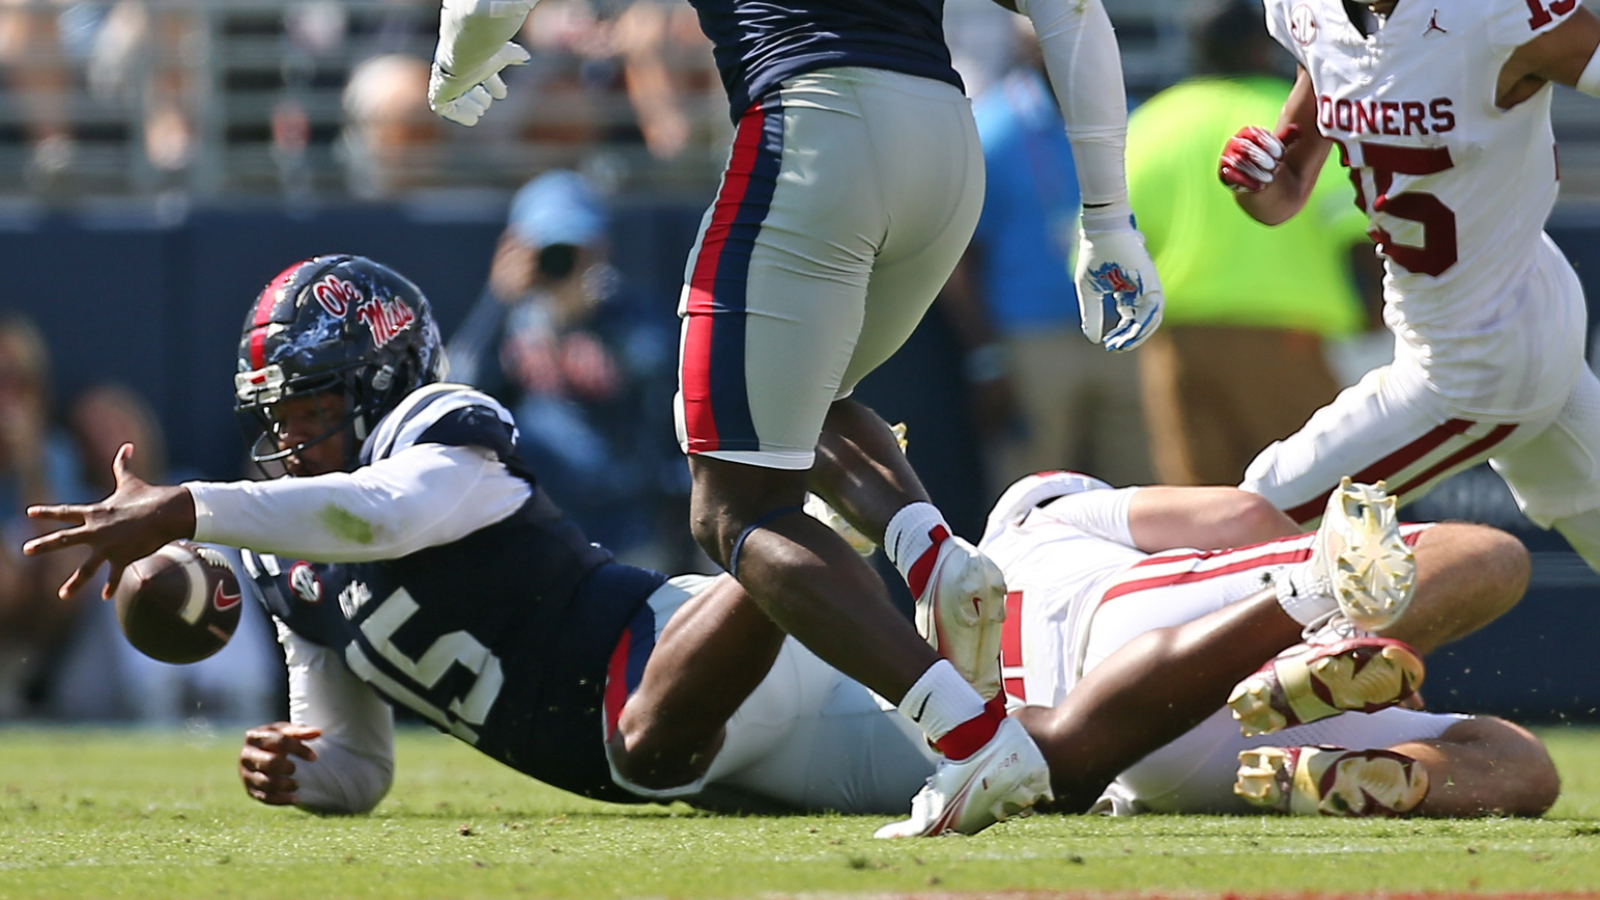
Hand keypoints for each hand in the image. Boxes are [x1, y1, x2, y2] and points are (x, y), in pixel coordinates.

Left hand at [22, 443, 195, 598]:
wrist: (166, 511)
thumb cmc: (149, 495)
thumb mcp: (131, 480)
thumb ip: (123, 465)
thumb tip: (127, 446)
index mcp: (95, 512)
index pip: (65, 512)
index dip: (47, 512)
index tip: (30, 512)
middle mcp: (96, 530)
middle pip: (64, 539)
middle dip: (44, 545)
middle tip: (26, 550)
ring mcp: (108, 546)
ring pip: (86, 568)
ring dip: (74, 583)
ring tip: (62, 595)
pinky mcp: (124, 557)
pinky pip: (115, 575)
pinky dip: (111, 586)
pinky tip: (104, 596)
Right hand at [239, 722, 321, 805]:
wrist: (260, 754)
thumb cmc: (276, 740)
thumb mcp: (286, 732)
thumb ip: (301, 731)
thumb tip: (318, 732)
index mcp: (254, 736)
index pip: (280, 741)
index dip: (299, 749)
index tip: (314, 757)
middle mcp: (246, 756)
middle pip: (270, 762)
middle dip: (287, 767)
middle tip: (296, 768)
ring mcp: (246, 774)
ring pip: (266, 782)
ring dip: (285, 785)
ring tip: (297, 784)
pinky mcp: (250, 790)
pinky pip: (265, 798)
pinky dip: (281, 800)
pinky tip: (295, 798)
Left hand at [429, 42, 527, 125]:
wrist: (462, 55)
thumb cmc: (483, 54)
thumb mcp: (503, 54)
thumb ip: (513, 55)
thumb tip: (526, 58)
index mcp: (467, 59)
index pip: (479, 71)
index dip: (491, 82)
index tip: (501, 94)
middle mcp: (454, 70)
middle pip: (464, 84)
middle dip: (476, 95)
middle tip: (486, 105)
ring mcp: (445, 82)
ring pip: (455, 97)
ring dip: (468, 104)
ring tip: (480, 110)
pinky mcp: (438, 94)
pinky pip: (445, 108)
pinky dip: (460, 114)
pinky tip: (473, 120)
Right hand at [1076, 206, 1164, 351]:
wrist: (1102, 232)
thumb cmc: (1094, 257)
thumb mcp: (1089, 292)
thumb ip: (1091, 315)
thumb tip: (1093, 340)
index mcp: (1127, 293)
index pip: (1129, 320)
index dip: (1120, 335)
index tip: (1108, 346)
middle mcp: (1140, 292)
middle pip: (1141, 323)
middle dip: (1129, 338)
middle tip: (1115, 348)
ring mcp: (1148, 286)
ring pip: (1151, 319)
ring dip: (1138, 335)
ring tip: (1123, 344)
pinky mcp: (1152, 281)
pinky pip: (1153, 307)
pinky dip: (1144, 322)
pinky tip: (1132, 332)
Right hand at [1219, 124, 1301, 193]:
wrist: (1254, 177)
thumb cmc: (1266, 158)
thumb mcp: (1278, 149)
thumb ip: (1286, 139)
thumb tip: (1298, 130)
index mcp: (1247, 133)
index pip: (1256, 134)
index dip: (1269, 144)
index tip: (1281, 155)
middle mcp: (1234, 143)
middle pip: (1246, 147)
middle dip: (1263, 158)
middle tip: (1276, 166)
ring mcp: (1227, 158)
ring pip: (1239, 162)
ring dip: (1256, 171)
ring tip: (1270, 178)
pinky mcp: (1224, 173)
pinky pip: (1232, 176)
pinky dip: (1247, 182)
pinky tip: (1260, 187)